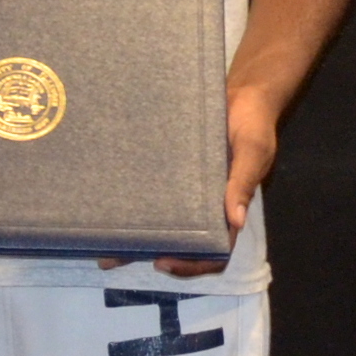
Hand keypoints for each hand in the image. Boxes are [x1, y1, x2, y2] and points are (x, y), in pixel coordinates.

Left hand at [122, 85, 280, 280]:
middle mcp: (205, 207)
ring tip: (101, 241)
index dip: (190, 264)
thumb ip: (243, 183)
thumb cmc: (254, 123)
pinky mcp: (172, 172)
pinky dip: (134, 201)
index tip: (162, 262)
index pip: (214, 251)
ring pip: (162, 221)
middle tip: (113, 258)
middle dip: (148, 253)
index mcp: (228, 210)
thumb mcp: (253, 151)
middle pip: (179, 243)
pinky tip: (108, 200)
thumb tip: (236, 222)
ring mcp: (188, 191)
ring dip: (134, 235)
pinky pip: (153, 191)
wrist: (243, 92)